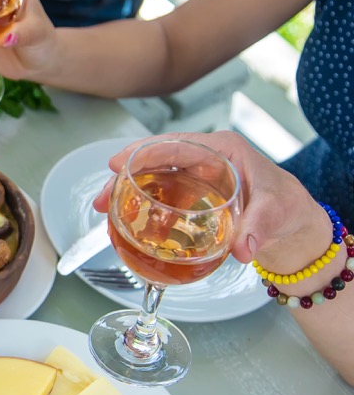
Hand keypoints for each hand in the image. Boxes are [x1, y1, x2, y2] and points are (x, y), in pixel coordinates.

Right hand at [91, 131, 328, 265]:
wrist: (291, 221)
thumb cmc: (287, 205)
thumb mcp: (276, 212)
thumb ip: (258, 228)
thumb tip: (241, 250)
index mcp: (222, 149)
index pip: (176, 144)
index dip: (144, 152)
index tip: (119, 163)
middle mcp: (203, 158)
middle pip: (155, 159)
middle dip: (124, 174)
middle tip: (102, 196)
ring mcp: (195, 176)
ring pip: (152, 177)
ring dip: (127, 191)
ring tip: (104, 209)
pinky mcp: (190, 193)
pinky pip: (160, 195)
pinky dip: (142, 206)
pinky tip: (126, 222)